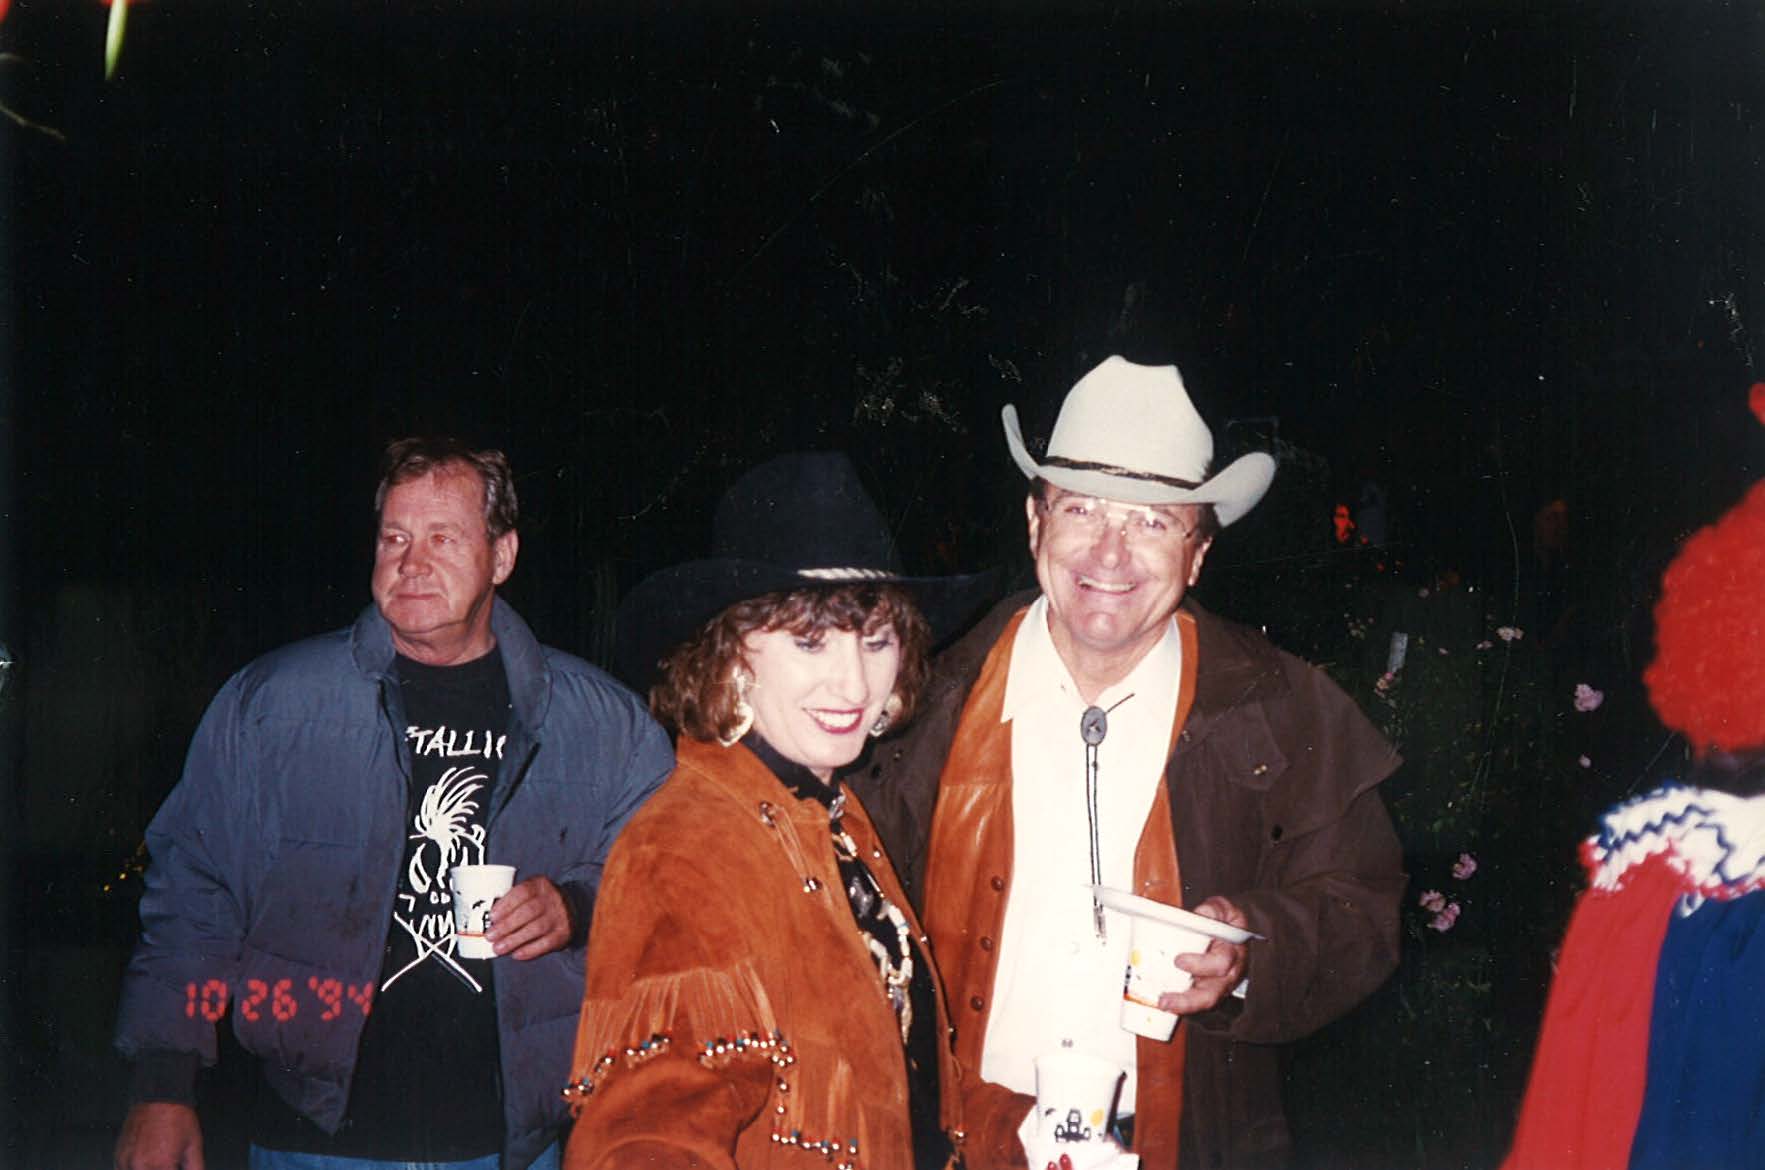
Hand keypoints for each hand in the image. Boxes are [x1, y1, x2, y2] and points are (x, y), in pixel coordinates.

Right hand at [115, 1102, 203, 1169]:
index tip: (176, 1168)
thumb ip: (194, 1168)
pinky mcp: (119, 1156)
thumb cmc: (177, 1118)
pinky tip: (148, 1164)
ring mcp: (126, 1161)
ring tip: (160, 1163)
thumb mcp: (193, 1145)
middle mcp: (140, 1166)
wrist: (160, 1097)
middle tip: (170, 1165)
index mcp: (161, 1165)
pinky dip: (136, 1169)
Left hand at [486, 876, 572, 959]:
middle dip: (506, 926)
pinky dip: (529, 950)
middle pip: (528, 911)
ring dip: (514, 940)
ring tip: (499, 948)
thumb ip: (512, 901)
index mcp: (540, 885)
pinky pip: (545, 944)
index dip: (506, 905)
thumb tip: (489, 919)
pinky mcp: (563, 933)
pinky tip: (516, 953)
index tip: (492, 917)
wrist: (570, 909)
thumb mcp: (529, 892)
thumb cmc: (541, 902)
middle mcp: (552, 899)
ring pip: (535, 928)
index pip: (522, 892)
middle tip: (491, 936)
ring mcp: (559, 916)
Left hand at [1157, 896, 1248, 1015]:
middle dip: (1189, 999)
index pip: (1222, 963)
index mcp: (1233, 952)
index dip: (1201, 965)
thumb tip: (1202, 913)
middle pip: (1213, 993)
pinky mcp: (1205, 990)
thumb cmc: (1225, 921)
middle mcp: (1227, 974)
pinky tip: (1163, 1003)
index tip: (1179, 961)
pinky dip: (1179, 1005)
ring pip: (1203, 1002)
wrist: (1232, 931)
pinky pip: (1194, 1002)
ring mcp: (1217, 985)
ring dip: (1182, 1006)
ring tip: (1163, 1004)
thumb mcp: (1223, 908)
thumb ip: (1214, 909)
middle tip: (1166, 998)